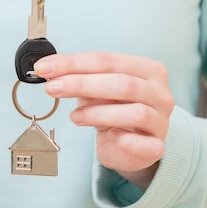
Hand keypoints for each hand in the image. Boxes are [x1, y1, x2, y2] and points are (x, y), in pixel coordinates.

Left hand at [34, 52, 174, 188]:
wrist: (131, 145)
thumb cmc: (115, 109)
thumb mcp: (96, 90)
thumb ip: (79, 78)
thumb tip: (51, 72)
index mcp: (146, 69)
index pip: (107, 60)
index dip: (73, 63)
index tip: (45, 68)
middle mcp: (159, 93)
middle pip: (122, 83)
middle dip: (82, 84)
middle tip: (53, 88)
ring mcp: (161, 121)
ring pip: (135, 112)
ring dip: (98, 113)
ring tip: (74, 116)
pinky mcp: (156, 147)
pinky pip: (147, 145)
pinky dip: (126, 140)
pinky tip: (111, 136)